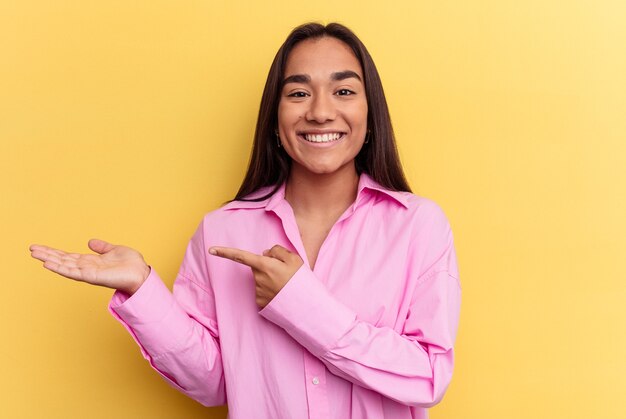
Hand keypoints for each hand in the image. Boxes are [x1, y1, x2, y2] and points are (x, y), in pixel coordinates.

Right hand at [29, 239, 149, 294]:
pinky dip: (60, 268)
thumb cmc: (131, 264)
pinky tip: (48, 264)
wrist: (141, 274)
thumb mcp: (114, 250)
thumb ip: (102, 247)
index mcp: (90, 261)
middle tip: (31, 249)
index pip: (68, 256)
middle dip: (47, 255)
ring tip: (35, 254)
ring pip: (64, 266)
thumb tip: (90, 241)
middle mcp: (86, 268)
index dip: (54, 252)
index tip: (40, 247)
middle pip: (62, 260)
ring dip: (49, 260)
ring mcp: (87, 273)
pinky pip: (72, 273)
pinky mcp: (91, 277)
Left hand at [209, 245, 302, 307]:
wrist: (306, 307)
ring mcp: (258, 292)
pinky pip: (262, 291)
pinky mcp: (260, 303)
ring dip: (270, 279)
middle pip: (257, 266)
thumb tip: (264, 253)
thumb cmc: (301, 281)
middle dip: (266, 266)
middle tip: (285, 271)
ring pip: (260, 279)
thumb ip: (277, 250)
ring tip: (286, 285)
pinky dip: (270, 291)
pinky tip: (281, 294)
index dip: (225, 252)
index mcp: (265, 265)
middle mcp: (258, 279)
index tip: (211, 250)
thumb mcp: (294, 259)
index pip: (241, 256)